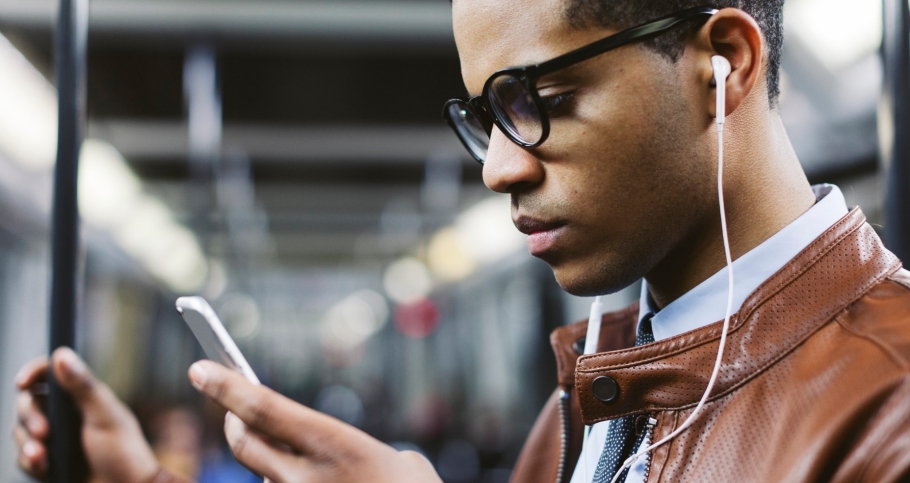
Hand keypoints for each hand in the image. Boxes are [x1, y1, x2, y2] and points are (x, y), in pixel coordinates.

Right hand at [13, 347, 160, 482]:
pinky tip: (44, 466)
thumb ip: (83, 387)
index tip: (22, 382)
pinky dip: (29, 460)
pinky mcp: (47, 462)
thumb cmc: (124, 453)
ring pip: (21, 430)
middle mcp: (66, 414)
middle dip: (29, 415)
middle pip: (29, 401)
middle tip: (44, 432)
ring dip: (27, 441)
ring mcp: (55, 439)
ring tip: (43, 455)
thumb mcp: (105, 417)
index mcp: (82, 397)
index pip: (51, 374)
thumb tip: (61, 354)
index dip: (33, 373)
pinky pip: (24, 457)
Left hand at [188, 361, 441, 482]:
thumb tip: (331, 457)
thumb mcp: (401, 464)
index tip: (198, 369)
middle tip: (233, 411)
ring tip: (309, 465)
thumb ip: (355, 450)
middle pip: (243, 442)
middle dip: (232, 421)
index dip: (227, 387)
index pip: (264, 409)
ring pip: (265, 476)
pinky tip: (322, 482)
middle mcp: (305, 478)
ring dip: (274, 466)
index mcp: (336, 446)